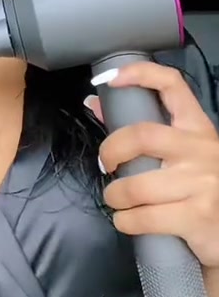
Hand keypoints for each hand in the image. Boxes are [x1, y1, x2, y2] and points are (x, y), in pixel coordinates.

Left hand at [85, 62, 218, 269]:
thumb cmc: (201, 187)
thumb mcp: (181, 154)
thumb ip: (141, 130)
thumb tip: (94, 103)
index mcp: (197, 127)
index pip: (173, 84)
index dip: (140, 74)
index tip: (112, 80)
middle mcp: (201, 149)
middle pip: (142, 136)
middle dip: (111, 150)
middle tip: (105, 164)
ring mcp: (202, 183)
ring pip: (137, 186)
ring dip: (115, 196)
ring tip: (116, 200)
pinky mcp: (197, 216)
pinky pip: (145, 218)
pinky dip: (125, 221)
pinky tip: (127, 220)